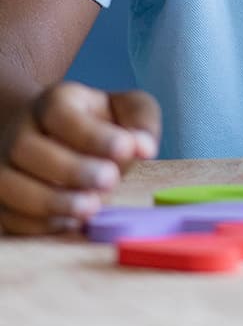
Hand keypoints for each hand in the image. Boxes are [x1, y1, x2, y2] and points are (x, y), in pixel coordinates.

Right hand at [0, 82, 160, 235]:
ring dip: (51, 201)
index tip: (125, 148)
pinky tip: (71, 222)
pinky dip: (38, 224)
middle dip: (71, 169)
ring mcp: (3, 167)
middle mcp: (20, 131)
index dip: (91, 133)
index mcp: (53, 102)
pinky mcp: (1, 201)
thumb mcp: (126, 110)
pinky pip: (8, 217)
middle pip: (26, 148)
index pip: (60, 112)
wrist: (59, 141)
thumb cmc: (100, 126)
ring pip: (9, 185)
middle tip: (110, 181)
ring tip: (92, 208)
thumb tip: (145, 147)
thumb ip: (140, 121)